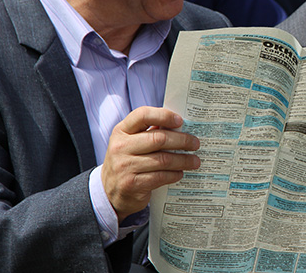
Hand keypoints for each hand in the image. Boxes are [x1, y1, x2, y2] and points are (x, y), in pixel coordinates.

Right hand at [101, 106, 199, 221]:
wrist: (109, 190)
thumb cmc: (128, 160)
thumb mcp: (132, 142)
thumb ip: (150, 132)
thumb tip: (181, 126)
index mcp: (121, 131)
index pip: (142, 115)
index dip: (164, 115)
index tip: (181, 121)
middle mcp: (120, 147)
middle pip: (158, 138)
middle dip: (182, 141)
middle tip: (195, 143)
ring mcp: (124, 166)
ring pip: (162, 160)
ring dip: (183, 160)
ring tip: (195, 161)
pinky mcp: (131, 184)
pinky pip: (160, 177)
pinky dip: (174, 174)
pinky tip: (180, 173)